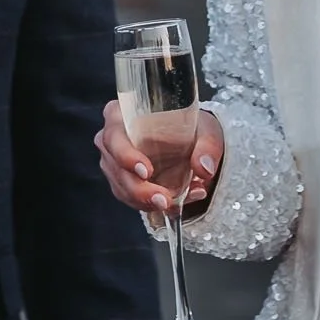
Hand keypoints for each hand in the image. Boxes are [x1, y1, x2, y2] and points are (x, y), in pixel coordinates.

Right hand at [96, 102, 222, 213]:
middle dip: (139, 189)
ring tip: (173, 203)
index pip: (114, 136)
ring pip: (121, 187)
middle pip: (116, 167)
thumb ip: (207, 146)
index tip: (146, 171)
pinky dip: (150, 204)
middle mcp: (112, 139)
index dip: (126, 155)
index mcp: (121, 115)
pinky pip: (129, 198)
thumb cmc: (192, 128)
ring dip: (145, 201)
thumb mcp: (205, 129)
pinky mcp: (123, 181)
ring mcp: (115, 162)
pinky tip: (173, 203)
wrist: (193, 142)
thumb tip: (203, 168)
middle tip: (163, 200)